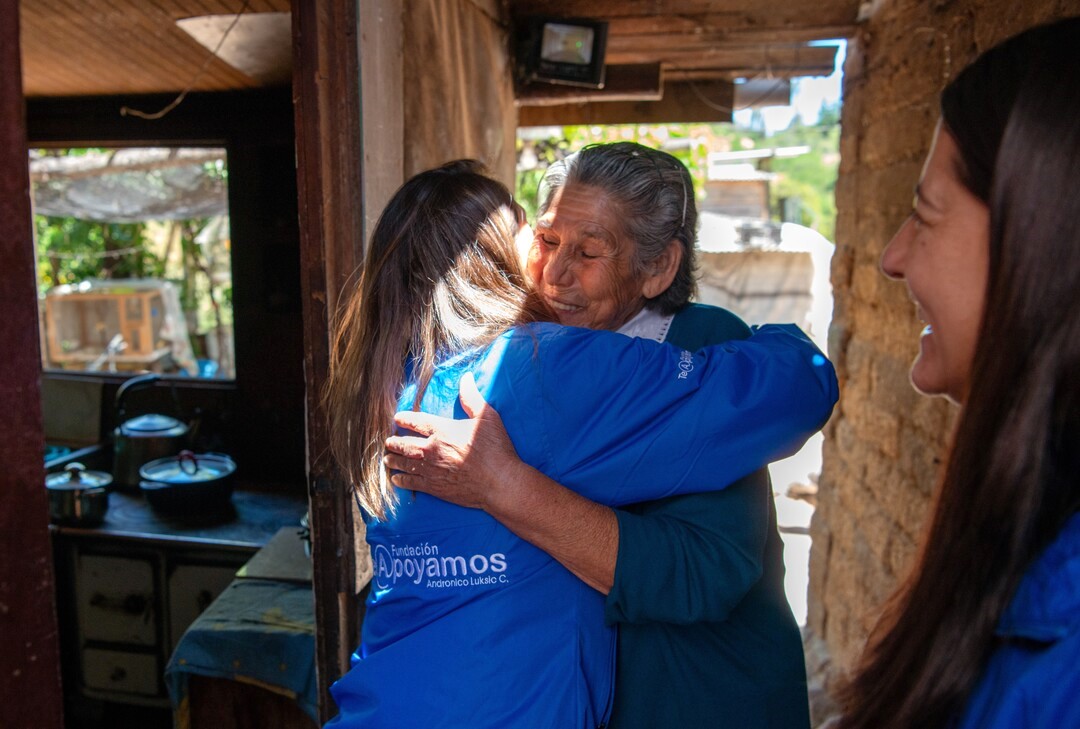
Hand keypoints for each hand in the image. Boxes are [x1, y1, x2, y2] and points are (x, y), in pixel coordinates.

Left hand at [384, 373, 522, 510]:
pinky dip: (401, 480)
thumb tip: (466, 378)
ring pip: (404, 463)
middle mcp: (432, 448)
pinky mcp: (434, 487)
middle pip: (405, 443)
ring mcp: (431, 469)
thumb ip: (472, 397)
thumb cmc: (495, 449)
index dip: (404, 419)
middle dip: (394, 442)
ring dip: (394, 460)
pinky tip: (396, 479)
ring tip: (388, 458)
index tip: (397, 418)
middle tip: (388, 441)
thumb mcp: (487, 417)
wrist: (498, 482)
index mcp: (442, 430)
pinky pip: (411, 482)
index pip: (416, 421)